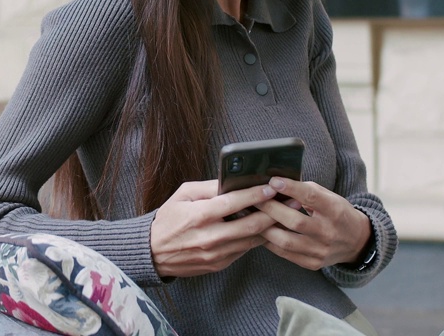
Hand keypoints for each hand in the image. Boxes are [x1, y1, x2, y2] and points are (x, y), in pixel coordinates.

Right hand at [149, 179, 276, 277]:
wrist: (153, 253)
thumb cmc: (168, 219)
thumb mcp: (182, 195)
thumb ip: (208, 187)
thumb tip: (231, 180)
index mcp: (199, 216)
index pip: (233, 203)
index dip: (255, 194)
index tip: (271, 186)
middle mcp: (210, 237)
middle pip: (250, 225)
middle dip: (274, 213)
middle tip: (290, 202)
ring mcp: (215, 254)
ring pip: (251, 240)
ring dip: (270, 227)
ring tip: (284, 215)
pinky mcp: (219, 264)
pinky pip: (243, 250)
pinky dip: (255, 238)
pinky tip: (264, 228)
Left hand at [254, 177, 370, 270]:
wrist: (356, 241)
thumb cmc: (337, 213)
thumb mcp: (329, 197)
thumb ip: (306, 191)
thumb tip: (276, 184)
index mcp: (335, 210)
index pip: (311, 197)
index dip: (291, 188)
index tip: (273, 181)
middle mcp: (328, 232)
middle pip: (295, 221)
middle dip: (270, 208)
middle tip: (253, 199)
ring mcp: (321, 251)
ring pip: (286, 241)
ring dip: (265, 228)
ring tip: (252, 217)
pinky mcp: (313, 263)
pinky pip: (285, 254)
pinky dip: (270, 242)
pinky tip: (260, 232)